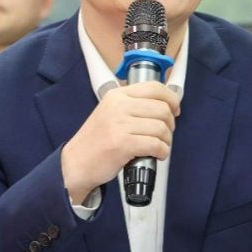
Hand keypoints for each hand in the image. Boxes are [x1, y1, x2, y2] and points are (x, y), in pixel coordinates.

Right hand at [61, 81, 179, 203]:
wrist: (76, 163)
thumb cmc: (96, 141)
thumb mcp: (110, 111)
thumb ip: (133, 105)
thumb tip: (165, 105)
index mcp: (117, 95)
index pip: (155, 87)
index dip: (172, 99)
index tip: (175, 109)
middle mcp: (118, 106)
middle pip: (162, 109)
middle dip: (170, 124)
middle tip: (165, 134)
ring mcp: (120, 124)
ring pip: (161, 128)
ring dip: (167, 140)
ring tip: (160, 146)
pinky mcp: (122, 144)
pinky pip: (155, 144)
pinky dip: (162, 152)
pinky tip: (156, 155)